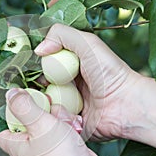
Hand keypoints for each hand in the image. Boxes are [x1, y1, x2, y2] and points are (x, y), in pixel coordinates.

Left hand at [0, 88, 114, 155]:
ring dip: (62, 118)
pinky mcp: (64, 148)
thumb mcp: (40, 125)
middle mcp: (31, 147)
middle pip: (32, 118)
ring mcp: (48, 148)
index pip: (6, 125)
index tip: (25, 100)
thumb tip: (10, 93)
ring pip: (51, 121)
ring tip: (68, 126)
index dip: (14, 111)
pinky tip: (76, 130)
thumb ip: (24, 107)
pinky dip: (70, 127)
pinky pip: (64, 129)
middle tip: (52, 113)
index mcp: (17, 144)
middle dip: (45, 111)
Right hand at [35, 23, 140, 140]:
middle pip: (41, 83)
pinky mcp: (68, 120)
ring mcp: (67, 103)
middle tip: (38, 85)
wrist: (125, 106)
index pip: (45, 62)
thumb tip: (38, 50)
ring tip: (48, 99)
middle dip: (35, 84)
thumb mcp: (88, 44)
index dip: (36, 64)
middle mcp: (67, 83)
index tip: (29, 67)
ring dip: (41, 100)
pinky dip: (49, 115)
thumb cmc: (109, 73)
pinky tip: (53, 112)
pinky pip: (51, 118)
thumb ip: (61, 35)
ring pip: (43, 101)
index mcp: (71, 64)